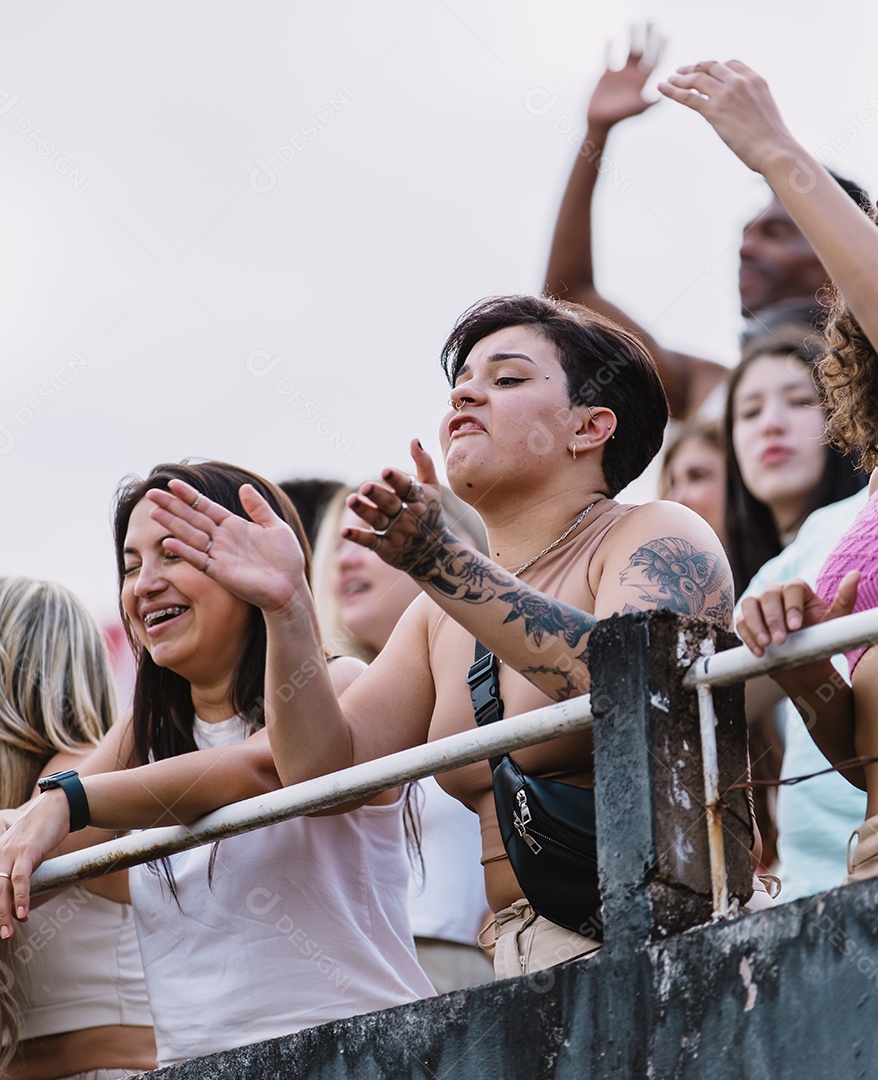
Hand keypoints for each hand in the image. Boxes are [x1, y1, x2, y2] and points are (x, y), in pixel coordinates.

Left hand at [0, 792, 71, 936]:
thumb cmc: (44, 830)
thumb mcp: (27, 852)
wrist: (58, 806)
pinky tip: (23, 912)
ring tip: (7, 932)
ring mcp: (11, 852)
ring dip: (3, 913)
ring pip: (2, 888)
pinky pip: (21, 878)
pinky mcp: (27, 851)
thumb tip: (23, 897)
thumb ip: (21, 872)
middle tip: (1, 935)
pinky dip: (21, 897)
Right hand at [146, 480, 306, 614]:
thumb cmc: (286, 559)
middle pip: (192, 519)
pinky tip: (169, 542)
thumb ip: (259, 508)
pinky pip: (198, 560)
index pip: (206, 507)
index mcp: (234, 526)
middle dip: (172, 506)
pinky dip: (184, 551)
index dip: (190, 496)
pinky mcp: (220, 573)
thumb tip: (245, 486)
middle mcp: (222, 539)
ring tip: (154, 512)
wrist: (290, 587)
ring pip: (191, 536)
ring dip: (173, 524)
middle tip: (151, 494)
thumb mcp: (275, 527)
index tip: (173, 483)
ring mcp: (219, 555)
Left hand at [343, 440, 452, 575]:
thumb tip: (414, 440)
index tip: (385, 471)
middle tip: (365, 487)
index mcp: (417, 499)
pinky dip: (358, 537)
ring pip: (377, 520)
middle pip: (390, 504)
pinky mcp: (385, 547)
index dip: (396, 479)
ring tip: (351, 500)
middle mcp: (405, 515)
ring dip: (364, 511)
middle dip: (378, 495)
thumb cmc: (430, 514)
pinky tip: (344, 532)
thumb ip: (424, 464)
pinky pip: (370, 541)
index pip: (406, 487)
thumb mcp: (432, 490)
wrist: (434, 553)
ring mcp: (395, 532)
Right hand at [587, 24, 662, 130]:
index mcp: (643, 82)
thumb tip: (661, 97)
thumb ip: (647, 102)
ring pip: (628, 50)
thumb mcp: (636, 109)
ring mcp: (621, 74)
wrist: (600, 122)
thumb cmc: (619, 118)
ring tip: (633, 21)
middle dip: (648, 36)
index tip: (664, 33)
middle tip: (651, 20)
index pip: (654, 60)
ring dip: (631, 36)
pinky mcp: (607, 75)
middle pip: (643, 51)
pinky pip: (609, 57)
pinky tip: (610, 37)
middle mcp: (633, 75)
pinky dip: (609, 48)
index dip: (660, 47)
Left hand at [657, 60, 796, 173]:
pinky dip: (672, 91)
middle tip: (681, 73)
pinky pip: (688, 96)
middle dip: (694, 68)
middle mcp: (739, 82)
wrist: (775, 149)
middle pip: (711, 67)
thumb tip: (744, 115)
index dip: (714, 66)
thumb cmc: (772, 140)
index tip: (704, 70)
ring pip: (697, 79)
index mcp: (755, 80)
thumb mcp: (765, 112)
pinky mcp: (714, 110)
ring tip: (669, 80)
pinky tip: (662, 88)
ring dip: (680, 78)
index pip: (730, 64)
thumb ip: (752, 105)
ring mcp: (726, 94)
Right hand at [736, 570, 859, 657]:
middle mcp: (775, 592)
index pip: (791, 587)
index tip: (796, 627)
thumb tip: (855, 575)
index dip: (792, 606)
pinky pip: (740, 622)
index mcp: (797, 589)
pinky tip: (759, 651)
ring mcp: (757, 605)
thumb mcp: (835, 621)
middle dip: (773, 619)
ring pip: (749, 604)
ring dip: (756, 625)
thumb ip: (845, 599)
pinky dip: (747, 636)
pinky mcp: (745, 620)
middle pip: (768, 595)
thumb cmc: (819, 640)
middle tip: (781, 641)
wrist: (802, 665)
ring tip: (766, 644)